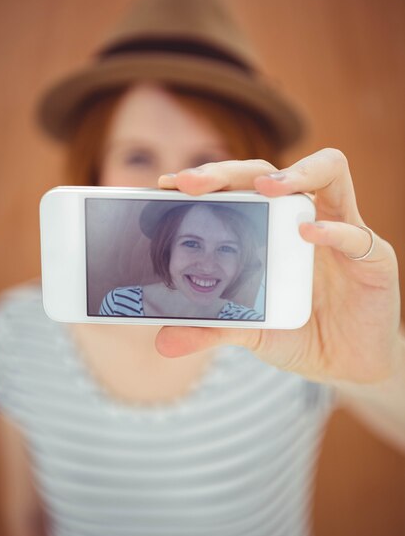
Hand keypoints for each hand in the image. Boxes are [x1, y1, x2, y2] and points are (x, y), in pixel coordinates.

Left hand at [156, 149, 402, 384]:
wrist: (346, 364)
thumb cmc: (298, 334)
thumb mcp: (250, 331)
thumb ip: (212, 329)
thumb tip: (163, 341)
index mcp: (273, 229)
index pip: (242, 187)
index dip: (208, 180)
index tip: (169, 184)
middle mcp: (306, 218)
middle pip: (272, 173)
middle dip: (231, 171)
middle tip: (193, 183)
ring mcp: (342, 231)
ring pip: (329, 172)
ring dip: (296, 174)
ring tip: (265, 188)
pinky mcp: (373, 258)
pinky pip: (355, 234)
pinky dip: (332, 231)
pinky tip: (307, 234)